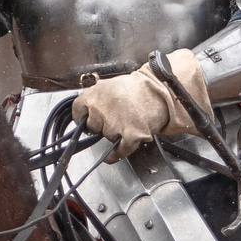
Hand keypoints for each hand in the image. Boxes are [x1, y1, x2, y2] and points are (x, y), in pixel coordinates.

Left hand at [73, 51, 209, 160]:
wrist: (161, 90)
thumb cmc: (138, 89)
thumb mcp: (111, 86)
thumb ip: (96, 98)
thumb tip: (86, 114)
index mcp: (96, 93)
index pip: (78, 111)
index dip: (84, 117)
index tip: (87, 119)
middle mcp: (102, 107)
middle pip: (93, 127)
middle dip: (101, 125)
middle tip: (114, 117)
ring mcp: (115, 123)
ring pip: (107, 137)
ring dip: (114, 135)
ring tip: (126, 122)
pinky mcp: (129, 135)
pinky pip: (117, 151)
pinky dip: (115, 154)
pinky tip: (113, 154)